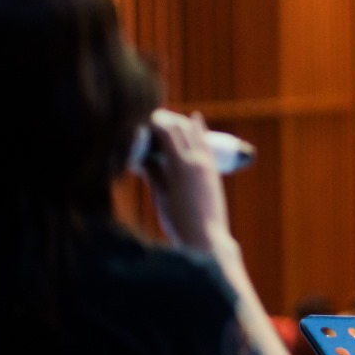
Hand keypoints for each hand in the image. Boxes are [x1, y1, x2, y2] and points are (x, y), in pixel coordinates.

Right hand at [143, 108, 232, 252]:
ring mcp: (207, 164)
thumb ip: (153, 173)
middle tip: (150, 116)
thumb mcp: (160, 196)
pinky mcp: (213, 170)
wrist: (207, 238)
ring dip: (181, 122)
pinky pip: (205, 143)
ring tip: (167, 117)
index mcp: (181, 165)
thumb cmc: (179, 222)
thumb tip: (142, 158)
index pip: (167, 132)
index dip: (154, 122)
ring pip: (195, 132)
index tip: (141, 117)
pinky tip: (194, 119)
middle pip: (180, 128)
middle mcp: (197, 160)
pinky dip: (198, 130)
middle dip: (165, 120)